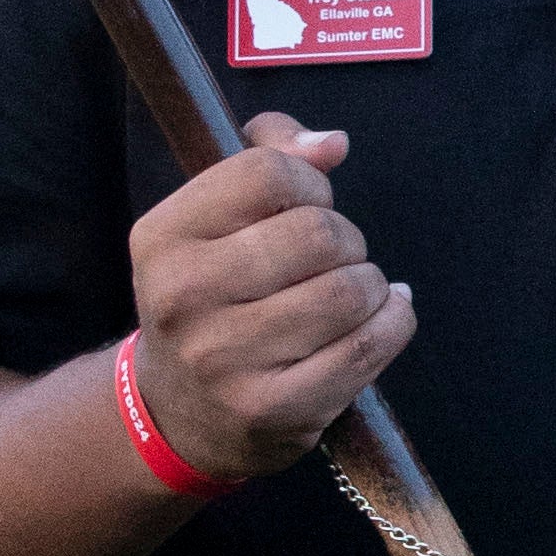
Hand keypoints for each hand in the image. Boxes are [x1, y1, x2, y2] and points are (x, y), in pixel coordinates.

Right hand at [125, 113, 414, 476]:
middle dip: (345, 239)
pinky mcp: (272, 409)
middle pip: (319, 232)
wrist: (181, 410)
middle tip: (331, 259)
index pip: (268, 173)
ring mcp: (225, 360)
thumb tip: (333, 145)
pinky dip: (393, 322)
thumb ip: (270, 156)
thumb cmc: (215, 293)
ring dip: (369, 284)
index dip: (309, 183)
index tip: (307, 206)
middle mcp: (183, 298)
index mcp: (162, 237)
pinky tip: (380, 317)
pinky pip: (367, 346)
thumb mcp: (213, 218)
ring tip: (350, 292)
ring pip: (349, 290)